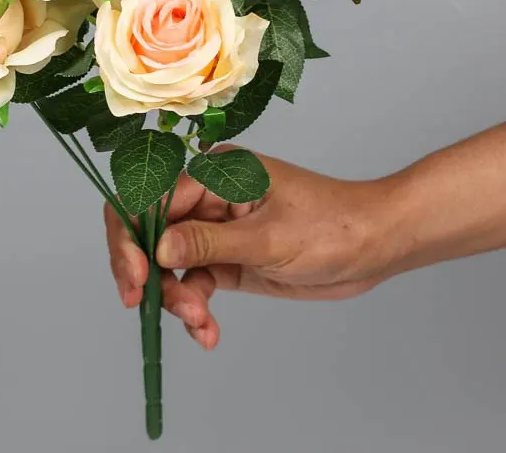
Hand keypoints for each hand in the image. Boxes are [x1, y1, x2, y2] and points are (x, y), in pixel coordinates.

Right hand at [104, 148, 399, 349]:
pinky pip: (193, 283)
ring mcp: (214, 229)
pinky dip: (194, 309)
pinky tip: (207, 332)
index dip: (132, 237)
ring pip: (168, 264)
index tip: (135, 280)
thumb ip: (209, 243)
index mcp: (213, 174)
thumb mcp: (269, 238)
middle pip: (149, 231)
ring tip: (200, 324)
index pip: (150, 198)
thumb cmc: (331, 226)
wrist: (373, 245)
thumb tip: (159, 249)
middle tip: (144, 306)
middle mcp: (206, 197)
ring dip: (175, 297)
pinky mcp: (225, 258)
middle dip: (146, 270)